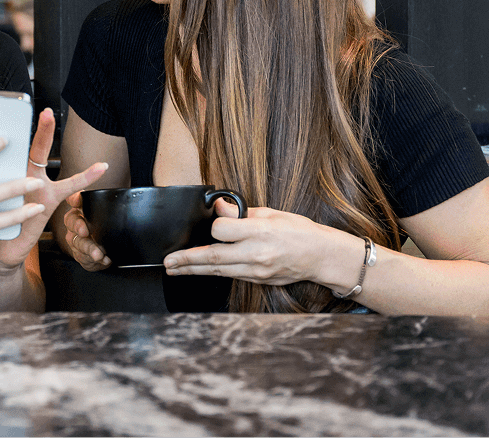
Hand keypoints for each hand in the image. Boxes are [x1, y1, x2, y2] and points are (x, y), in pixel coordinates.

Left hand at [0, 108, 107, 275]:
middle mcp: (13, 170)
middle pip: (14, 139)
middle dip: (14, 118)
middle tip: (16, 99)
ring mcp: (31, 182)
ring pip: (39, 155)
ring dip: (44, 135)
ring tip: (48, 114)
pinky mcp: (46, 200)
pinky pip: (68, 187)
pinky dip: (85, 177)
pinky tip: (98, 167)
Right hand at [56, 191, 110, 271]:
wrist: (103, 248)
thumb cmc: (102, 225)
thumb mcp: (105, 213)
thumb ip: (102, 204)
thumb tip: (102, 198)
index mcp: (80, 208)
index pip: (74, 199)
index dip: (74, 199)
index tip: (77, 201)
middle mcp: (74, 223)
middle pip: (72, 222)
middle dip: (78, 226)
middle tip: (84, 232)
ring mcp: (75, 240)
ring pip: (79, 243)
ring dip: (89, 249)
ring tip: (99, 254)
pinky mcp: (80, 255)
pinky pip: (85, 258)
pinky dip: (95, 260)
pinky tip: (104, 260)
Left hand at [162, 199, 345, 287]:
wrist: (320, 256)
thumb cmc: (298, 231)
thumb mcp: (272, 214)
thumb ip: (242, 213)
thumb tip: (218, 208)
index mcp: (261, 232)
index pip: (223, 231)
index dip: (214, 226)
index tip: (213, 221)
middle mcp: (257, 254)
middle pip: (214, 257)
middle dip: (187, 260)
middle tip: (169, 262)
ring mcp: (256, 271)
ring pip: (218, 271)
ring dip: (193, 270)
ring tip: (175, 269)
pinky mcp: (258, 280)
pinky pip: (230, 275)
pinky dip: (213, 272)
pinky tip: (199, 270)